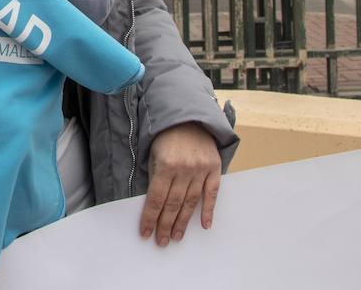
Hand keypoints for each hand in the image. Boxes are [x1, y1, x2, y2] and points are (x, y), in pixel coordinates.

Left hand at [139, 122, 221, 246]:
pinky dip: (209, 210)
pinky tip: (205, 225)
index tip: (145, 232)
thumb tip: (154, 205)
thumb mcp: (153, 154)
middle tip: (161, 241)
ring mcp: (201, 170)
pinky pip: (212, 194)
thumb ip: (155, 178)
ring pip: (191, 202)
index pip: (156, 198)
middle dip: (166, 224)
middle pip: (173, 203)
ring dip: (183, 222)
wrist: (189, 118)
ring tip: (177, 237)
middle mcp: (184, 169)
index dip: (150, 217)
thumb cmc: (166, 137)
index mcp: (166, 164)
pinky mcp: (214, 169)